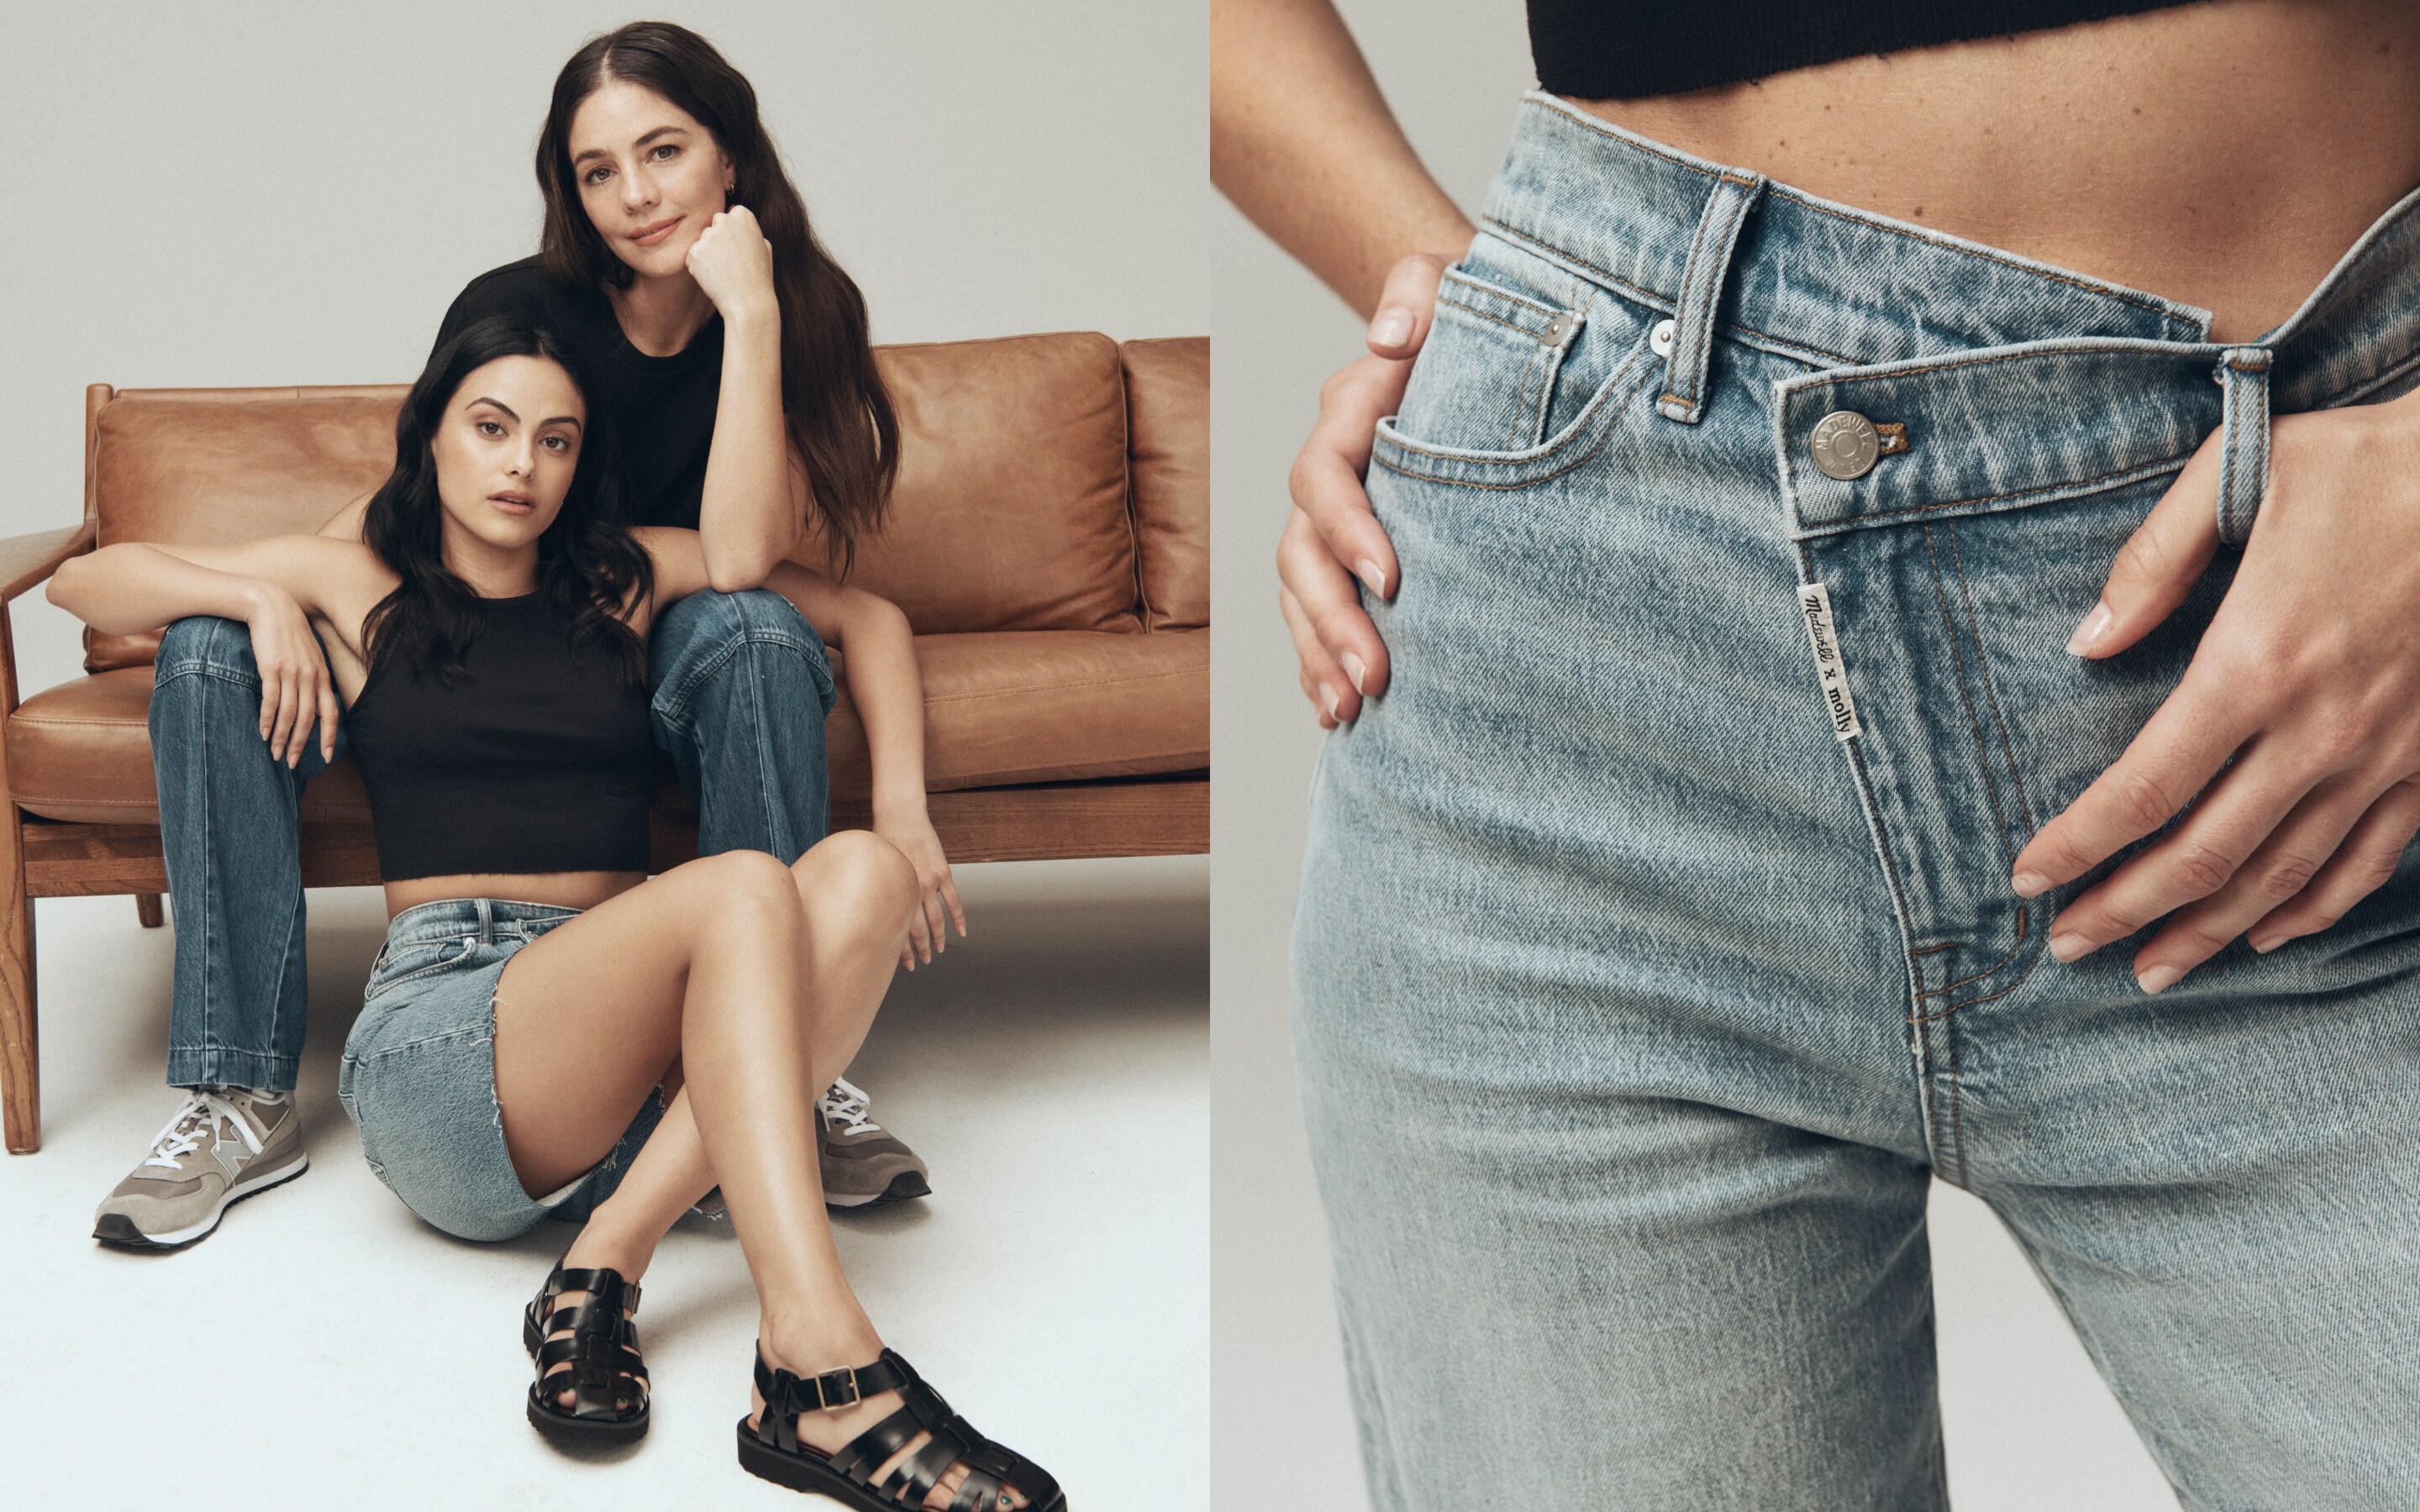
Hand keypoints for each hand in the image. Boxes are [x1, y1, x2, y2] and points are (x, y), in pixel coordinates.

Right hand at [244, 585, 337, 767]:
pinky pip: (272, 701)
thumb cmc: (288, 633)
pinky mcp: (272, 668)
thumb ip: (313, 678)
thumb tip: (313, 702)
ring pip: (291, 714)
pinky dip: (268, 720)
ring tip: (275, 754)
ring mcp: (292, 672)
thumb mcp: (308, 655)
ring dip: (282, 738)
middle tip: (291, 763)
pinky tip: (263, 733)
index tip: (325, 758)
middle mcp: (311, 676)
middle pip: (310, 719)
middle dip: (301, 744)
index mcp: (322, 675)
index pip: (331, 713)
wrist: (271, 606)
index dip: (329, 737)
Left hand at [684, 205, 776, 326]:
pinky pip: (693, 257)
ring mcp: (707, 236)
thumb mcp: (764, 246)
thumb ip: (748, 229)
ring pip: (703, 242)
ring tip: (724, 272)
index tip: (740, 249)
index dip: (734, 235)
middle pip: (713, 226)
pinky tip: (715, 278)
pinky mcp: (694, 252)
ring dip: (708, 254)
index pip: (730, 216)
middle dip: (719, 240)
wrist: (749, 302)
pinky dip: (699, 267)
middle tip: (730, 262)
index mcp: (743, 215)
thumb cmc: (760, 276)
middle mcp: (723, 220)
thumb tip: (734, 214)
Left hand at [874, 805, 965, 970]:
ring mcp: (929, 883)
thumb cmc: (881, 839)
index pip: (898, 931)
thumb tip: (871, 910)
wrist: (899, 815)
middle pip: (919, 931)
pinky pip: (954, 902)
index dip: (902, 951)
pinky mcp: (943, 873)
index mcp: (892, 893)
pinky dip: (959, 918)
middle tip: (923, 962)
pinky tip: (961, 931)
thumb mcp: (874, 869)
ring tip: (938, 950)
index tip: (905, 964)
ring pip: (937, 921)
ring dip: (939, 939)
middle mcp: (910, 892)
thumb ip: (878, 891)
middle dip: (921, 950)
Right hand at [1279, 254, 1443, 726]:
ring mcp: (1333, 519)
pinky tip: (1336, 711)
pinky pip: (1316, 613)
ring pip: (1301, 595)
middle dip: (1332, 620)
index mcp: (1349, 417)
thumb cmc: (1465, 316)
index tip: (1392, 580)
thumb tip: (1391, 338)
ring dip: (1318, 654)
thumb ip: (1419, 292)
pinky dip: (1319, 661)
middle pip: (1302, 555)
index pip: (1326, 478)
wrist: (1463, 336)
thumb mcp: (1449, 283)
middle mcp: (1330, 473)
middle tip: (1375, 678)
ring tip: (1348, 709)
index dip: (1348, 530)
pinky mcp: (1350, 551)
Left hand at [2008, 389, 2419, 992]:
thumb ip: (2152, 561)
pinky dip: (2315, 907)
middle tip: (2070, 947)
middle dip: (2126, 910)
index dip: (2078, 845)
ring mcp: (2385, 754)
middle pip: (2203, 854)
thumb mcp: (2241, 474)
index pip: (2143, 789)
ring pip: (2284, 875)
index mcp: (2257, 662)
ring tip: (2151, 968)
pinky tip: (2269, 931)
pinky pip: (2370, 858)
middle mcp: (2321, 729)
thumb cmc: (2372, 463)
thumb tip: (2086, 642)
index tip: (2028, 879)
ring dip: (2211, 930)